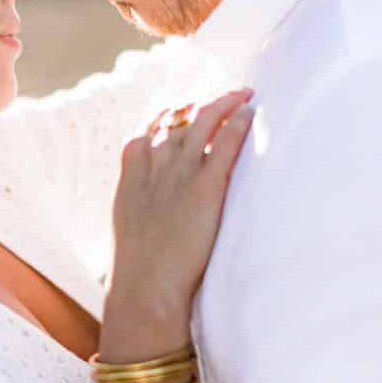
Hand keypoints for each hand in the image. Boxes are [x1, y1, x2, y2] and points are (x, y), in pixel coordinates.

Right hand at [106, 89, 253, 321]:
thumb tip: (157, 199)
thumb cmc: (140, 267)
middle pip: (179, 119)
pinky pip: (224, 144)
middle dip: (202, 102)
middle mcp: (155, 164)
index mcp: (133, 172)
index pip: (152, 127)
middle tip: (225, 95)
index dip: (172, 113)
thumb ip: (142, 199)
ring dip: (225, 102)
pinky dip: (237, 124)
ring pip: (203, 121)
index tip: (187, 106)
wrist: (145, 288)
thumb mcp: (131, 222)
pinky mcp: (204, 188)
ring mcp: (179, 173)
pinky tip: (250, 114)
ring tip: (244, 94)